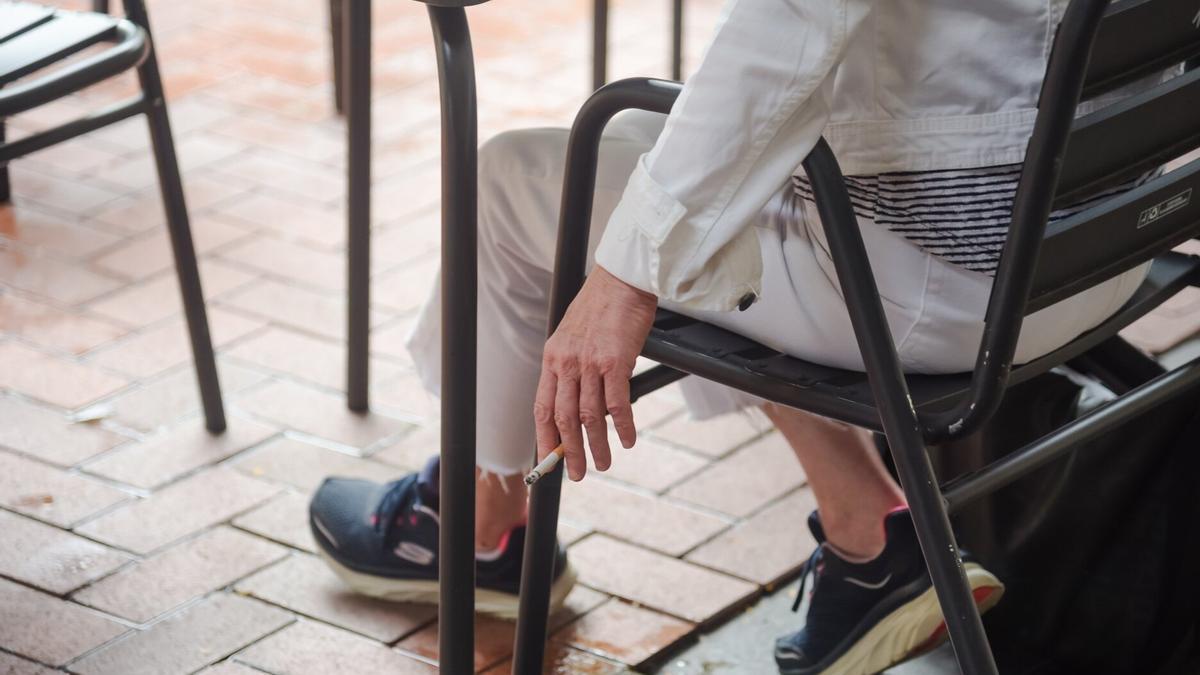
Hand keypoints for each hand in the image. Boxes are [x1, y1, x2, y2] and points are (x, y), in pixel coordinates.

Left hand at [534, 265, 657, 480]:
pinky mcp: (616, 362)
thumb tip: (579, 401)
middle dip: (569, 452)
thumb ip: (572, 367)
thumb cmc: (601, 306)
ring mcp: (590, 363)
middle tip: (577, 473)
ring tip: (604, 464)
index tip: (549, 459)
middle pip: (563, 419)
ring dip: (597, 445)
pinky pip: (617, 403)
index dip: (545, 438)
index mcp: (552, 358)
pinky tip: (628, 440)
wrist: (622, 279)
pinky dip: (624, 426)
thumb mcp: (573, 336)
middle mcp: (567, 363)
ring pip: (589, 416)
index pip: (542, 408)